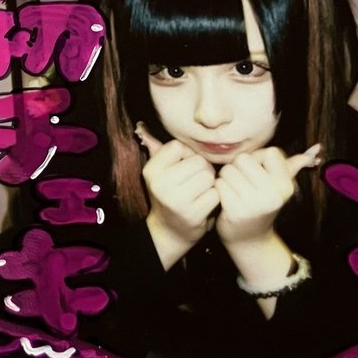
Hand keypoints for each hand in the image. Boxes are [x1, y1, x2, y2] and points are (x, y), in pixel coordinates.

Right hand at [136, 123, 220, 269]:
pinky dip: (214, 198)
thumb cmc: (168, 195)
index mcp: (151, 170)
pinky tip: (204, 204)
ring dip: (209, 184)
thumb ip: (156, 149)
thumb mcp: (158, 173)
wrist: (169, 232)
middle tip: (194, 183)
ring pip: (209, 176)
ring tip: (198, 193)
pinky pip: (215, 193)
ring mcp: (176, 200)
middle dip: (201, 170)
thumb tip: (142, 125)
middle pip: (198, 161)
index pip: (179, 146)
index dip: (186, 155)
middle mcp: (160, 184)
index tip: (182, 169)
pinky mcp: (192, 213)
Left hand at [215, 145, 320, 246]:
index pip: (269, 152)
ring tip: (233, 190)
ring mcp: (254, 203)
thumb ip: (293, 165)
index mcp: (286, 185)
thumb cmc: (262, 205)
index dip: (257, 158)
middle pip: (243, 159)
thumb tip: (316, 148)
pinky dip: (219, 189)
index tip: (256, 171)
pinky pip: (219, 185)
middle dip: (237, 167)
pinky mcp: (235, 210)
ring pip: (228, 170)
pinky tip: (226, 198)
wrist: (249, 238)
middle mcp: (273, 194)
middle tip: (241, 181)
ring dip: (225, 178)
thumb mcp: (280, 186)